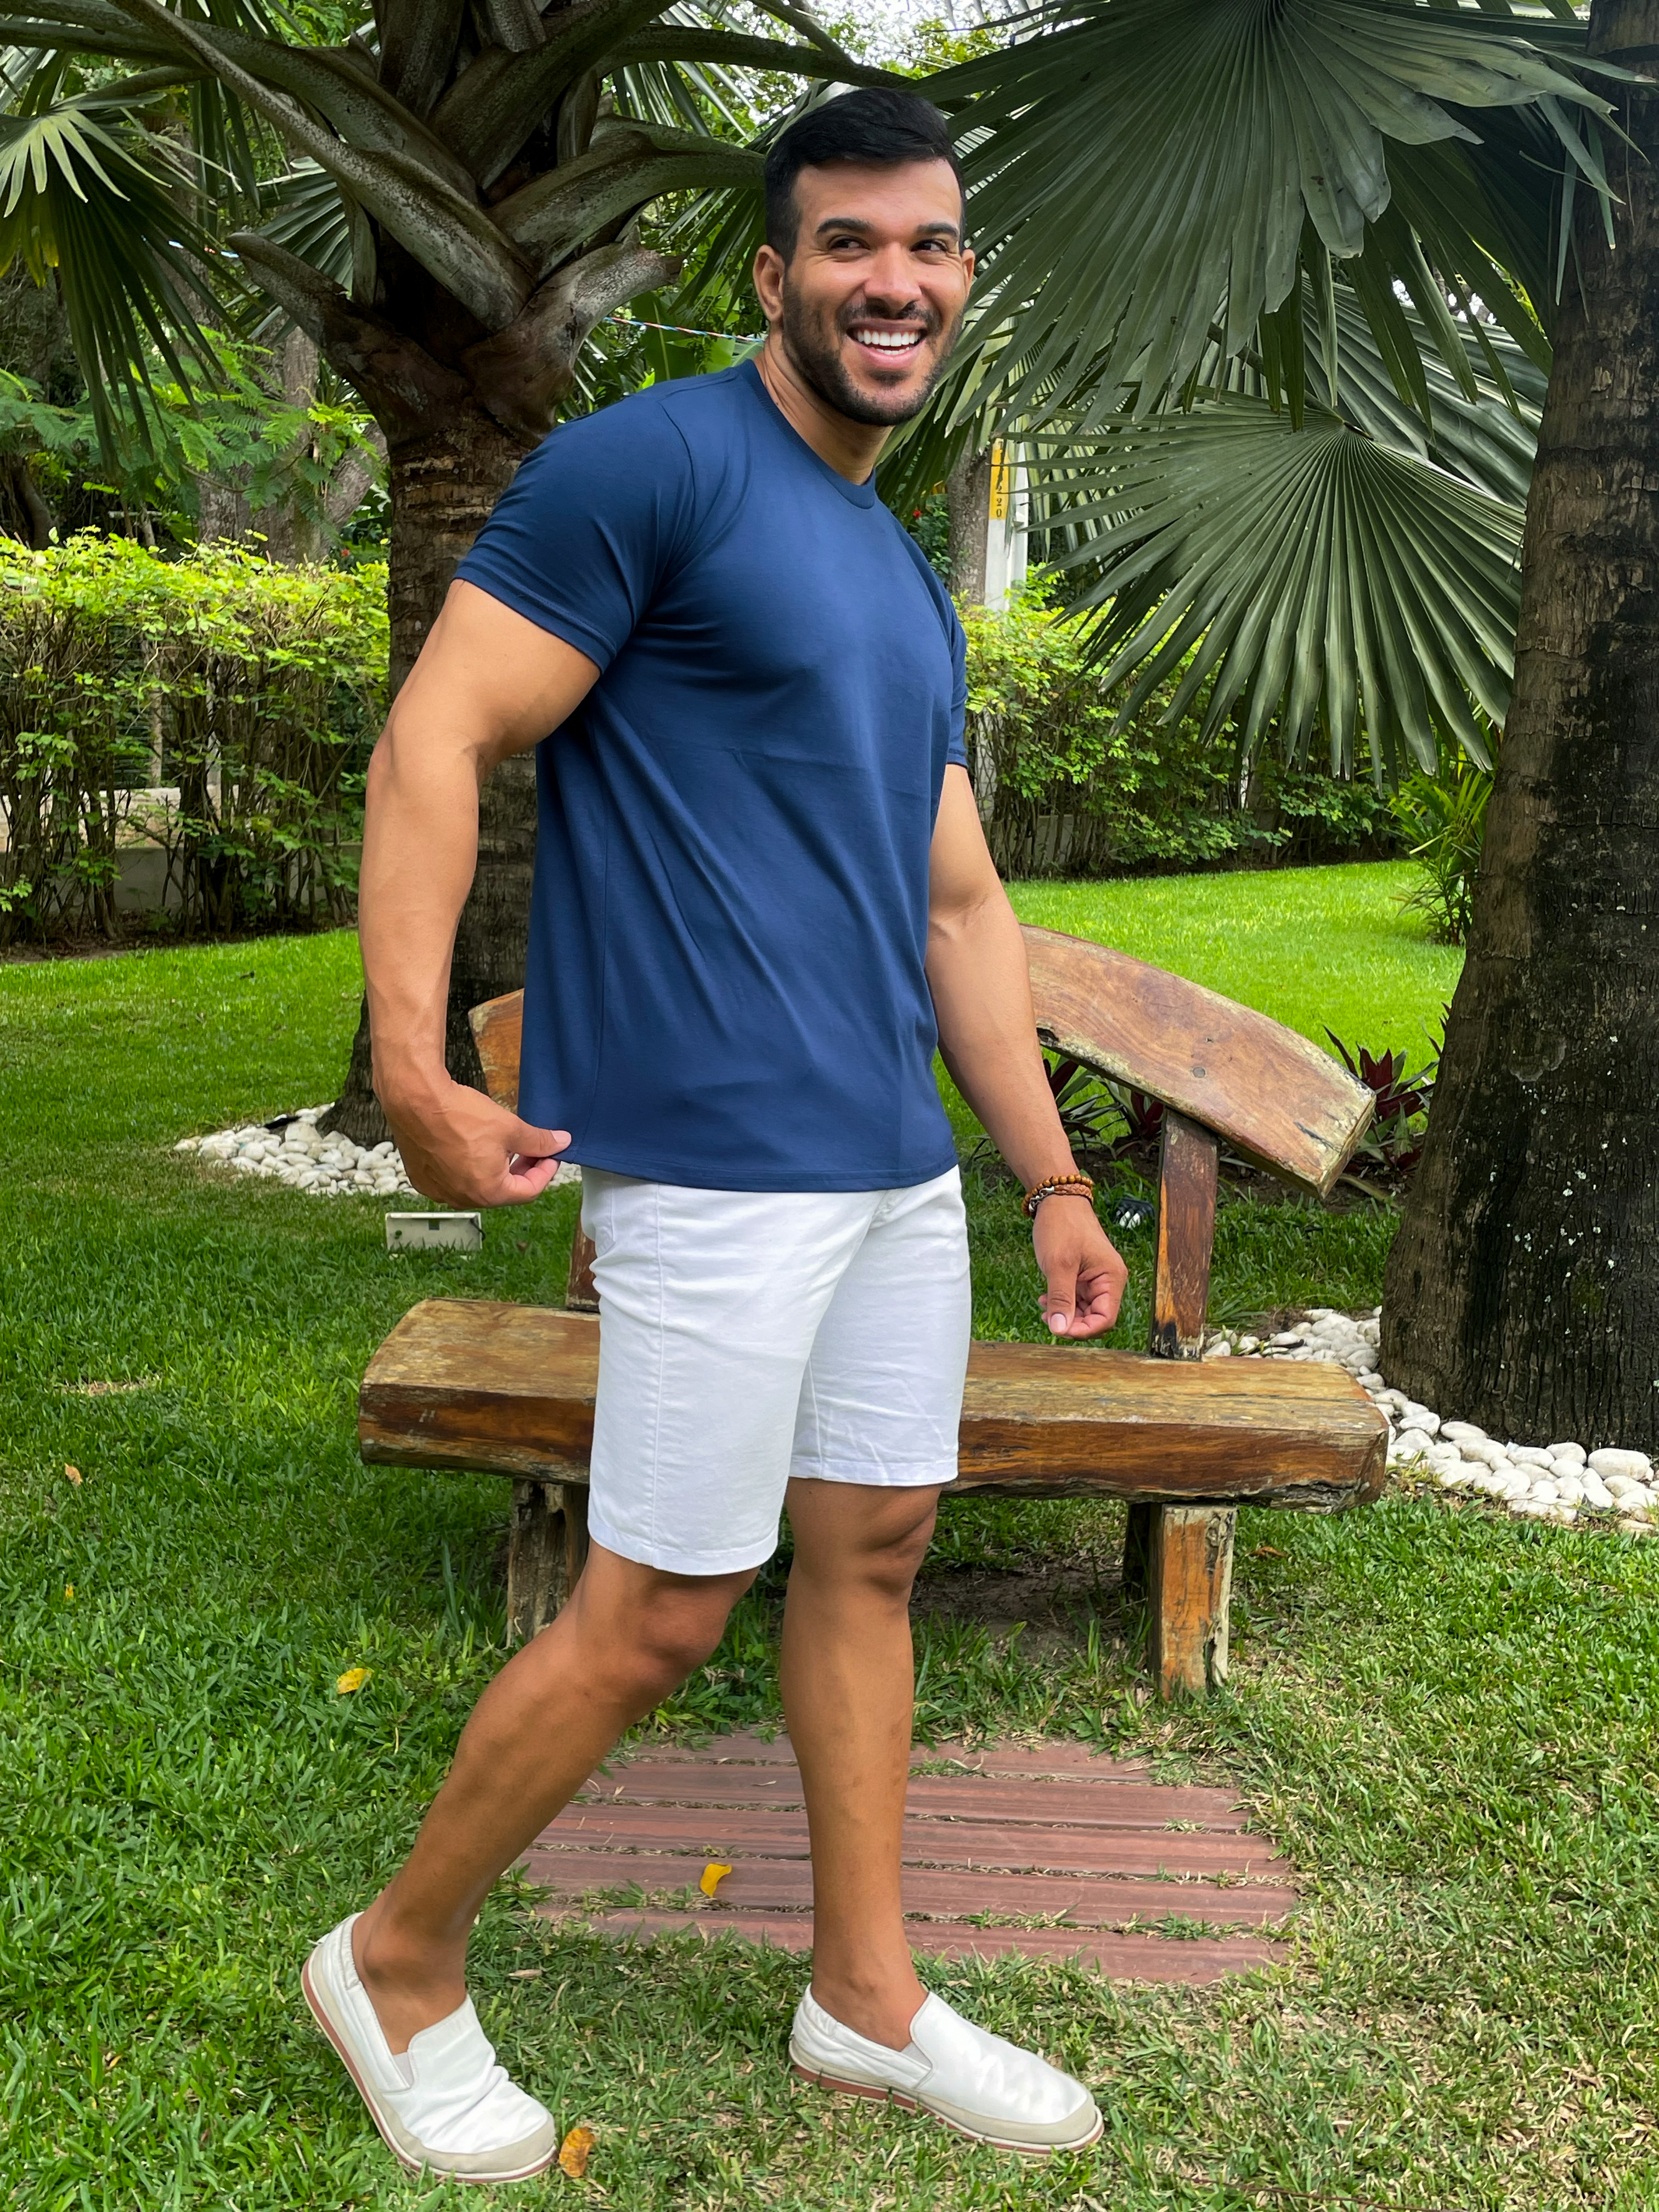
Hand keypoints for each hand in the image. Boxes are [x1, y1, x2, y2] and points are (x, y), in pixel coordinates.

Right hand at [379, 1076, 569, 1208]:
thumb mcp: (510, 1127)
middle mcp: (462, 1199)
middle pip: (503, 1191)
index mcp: (489, 1192)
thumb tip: (561, 1143)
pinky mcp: (422, 1180)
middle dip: (521, 1171)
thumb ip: (538, 1141)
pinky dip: (467, 1168)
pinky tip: (471, 1147)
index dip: (545, 1171)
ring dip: (495, 1171)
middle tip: (531, 1150)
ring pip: (477, 1186)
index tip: (550, 1155)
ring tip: (502, 1147)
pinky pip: (452, 1180)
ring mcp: (439, 1191)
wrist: (415, 1100)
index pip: (529, 1191)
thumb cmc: (461, 1115)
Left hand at [1032, 1195, 1126, 1338]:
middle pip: (1096, 1318)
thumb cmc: (1062, 1227)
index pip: (1106, 1319)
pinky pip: (1077, 1300)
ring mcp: (1095, 1279)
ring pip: (1085, 1311)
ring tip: (1044, 1307)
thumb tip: (1059, 1330)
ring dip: (1065, 1314)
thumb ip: (1061, 1299)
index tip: (1059, 1330)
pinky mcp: (1083, 1277)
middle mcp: (1108, 1281)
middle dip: (1072, 1323)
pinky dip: (1062, 1303)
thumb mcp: (1058, 1265)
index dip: (1084, 1330)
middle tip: (1047, 1318)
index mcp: (1112, 1278)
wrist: (1057, 1201)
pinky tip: (1046, 1299)